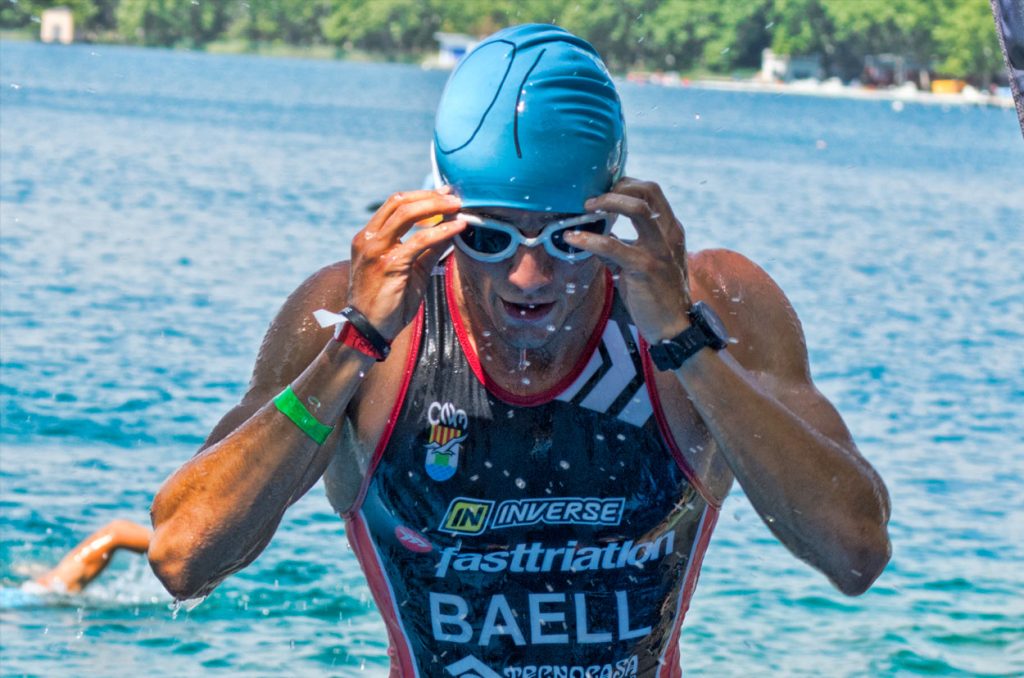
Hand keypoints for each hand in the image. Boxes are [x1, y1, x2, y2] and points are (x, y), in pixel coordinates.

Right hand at [347, 188, 464, 339]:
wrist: (368, 330)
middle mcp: (368, 238)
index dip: (422, 195)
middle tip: (454, 197)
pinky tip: (457, 228)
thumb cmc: (388, 303)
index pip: (395, 204)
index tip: (444, 193)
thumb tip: (451, 228)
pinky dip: (441, 231)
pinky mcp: (388, 264)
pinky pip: (418, 241)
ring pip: (407, 214)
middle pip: (400, 202)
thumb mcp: (412, 270)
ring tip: (458, 208)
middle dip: (430, 196)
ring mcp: (375, 250)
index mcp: (369, 237)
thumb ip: (429, 248)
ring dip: (436, 207)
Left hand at [564, 178, 691, 341]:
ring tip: (586, 208)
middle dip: (618, 187)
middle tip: (592, 199)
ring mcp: (659, 249)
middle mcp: (669, 234)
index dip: (626, 184)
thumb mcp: (645, 263)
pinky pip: (613, 246)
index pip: (652, 191)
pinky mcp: (645, 268)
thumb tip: (599, 234)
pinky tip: (573, 239)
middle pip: (648, 190)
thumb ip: (626, 245)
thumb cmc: (657, 295)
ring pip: (637, 209)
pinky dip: (590, 239)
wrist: (674, 327)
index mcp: (671, 230)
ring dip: (608, 202)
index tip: (604, 191)